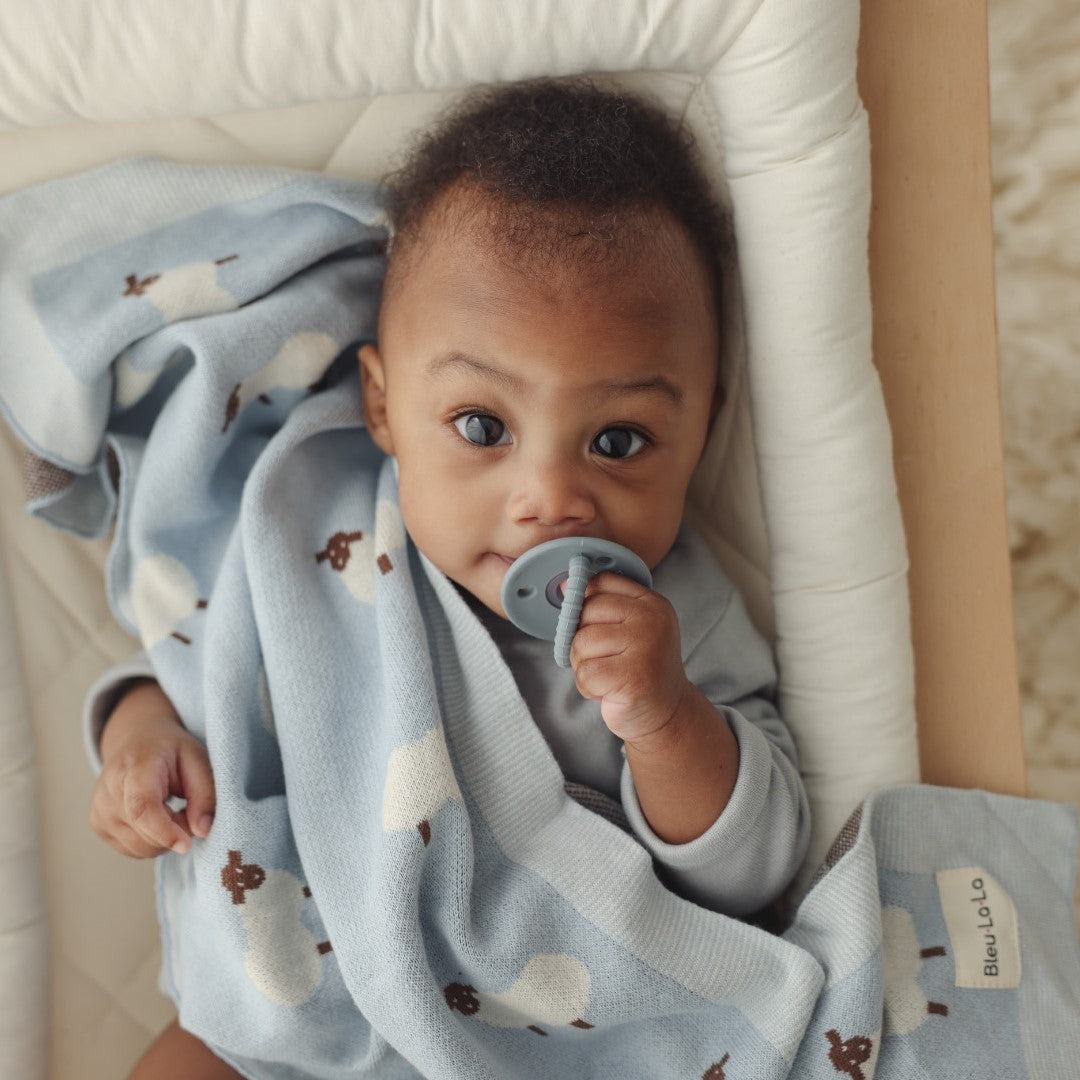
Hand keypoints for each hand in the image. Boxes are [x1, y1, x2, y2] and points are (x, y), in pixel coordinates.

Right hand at [89, 680, 215, 857]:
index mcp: (135, 768)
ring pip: (140, 848)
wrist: (135, 741)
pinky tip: (157, 817)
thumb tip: (202, 831)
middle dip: (177, 831)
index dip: (164, 831)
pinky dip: (151, 841)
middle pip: (144, 834)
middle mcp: (109, 792)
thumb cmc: (169, 750)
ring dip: (164, 838)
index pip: (142, 808)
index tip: (186, 844)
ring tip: (172, 809)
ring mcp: (99, 811)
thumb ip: (204, 794)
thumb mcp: (197, 758)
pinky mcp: (98, 826)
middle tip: (190, 808)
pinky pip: (132, 850)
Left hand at [565, 572, 692, 743]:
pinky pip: (585, 673)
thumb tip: (564, 585)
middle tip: (604, 659)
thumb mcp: (629, 627)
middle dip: (583, 640)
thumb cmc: (638, 668)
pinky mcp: (634, 678)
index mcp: (652, 603)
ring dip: (585, 666)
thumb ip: (603, 604)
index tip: (590, 623)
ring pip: (581, 644)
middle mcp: (652, 620)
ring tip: (608, 676)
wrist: (665, 712)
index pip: (601, 582)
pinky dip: (588, 688)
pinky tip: (608, 691)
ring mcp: (646, 648)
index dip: (584, 602)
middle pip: (586, 612)